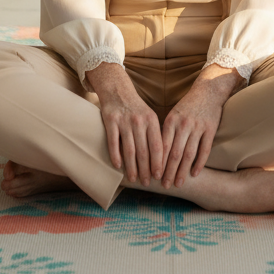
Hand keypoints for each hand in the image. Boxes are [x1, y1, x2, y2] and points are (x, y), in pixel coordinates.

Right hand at [86, 61, 163, 185]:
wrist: (118, 90)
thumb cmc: (136, 108)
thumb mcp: (149, 117)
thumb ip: (155, 135)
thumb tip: (163, 161)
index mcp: (152, 120)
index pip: (157, 146)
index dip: (158, 163)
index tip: (159, 176)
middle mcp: (139, 121)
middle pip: (143, 151)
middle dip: (145, 170)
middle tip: (146, 183)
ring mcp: (124, 121)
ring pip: (129, 149)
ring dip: (131, 167)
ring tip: (133, 179)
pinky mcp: (110, 121)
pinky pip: (113, 142)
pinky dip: (115, 156)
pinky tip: (118, 166)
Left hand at [160, 64, 242, 187]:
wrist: (208, 91)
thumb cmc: (187, 106)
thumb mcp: (173, 116)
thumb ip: (166, 133)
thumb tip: (152, 154)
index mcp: (171, 121)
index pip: (162, 146)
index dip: (158, 163)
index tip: (153, 177)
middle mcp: (183, 124)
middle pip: (175, 153)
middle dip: (169, 171)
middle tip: (164, 186)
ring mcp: (198, 127)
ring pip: (189, 154)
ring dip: (183, 171)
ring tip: (178, 184)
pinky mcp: (210, 129)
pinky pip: (204, 150)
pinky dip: (199, 163)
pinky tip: (194, 174)